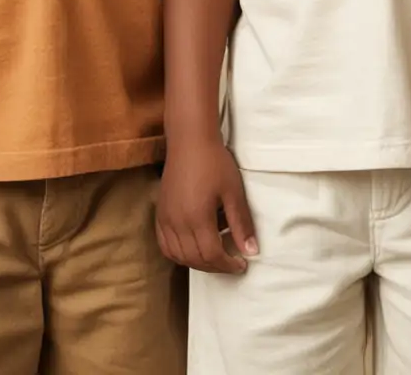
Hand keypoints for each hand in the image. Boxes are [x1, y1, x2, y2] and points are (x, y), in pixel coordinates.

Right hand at [156, 135, 256, 273]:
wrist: (190, 143)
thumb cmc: (216, 163)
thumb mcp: (234, 192)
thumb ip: (241, 223)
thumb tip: (251, 251)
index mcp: (197, 219)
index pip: (212, 254)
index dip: (228, 265)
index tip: (243, 265)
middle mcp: (177, 225)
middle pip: (194, 259)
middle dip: (215, 266)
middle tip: (233, 264)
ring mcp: (165, 221)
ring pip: (178, 256)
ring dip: (198, 262)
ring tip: (216, 256)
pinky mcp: (159, 216)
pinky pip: (166, 246)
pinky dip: (180, 254)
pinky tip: (193, 248)